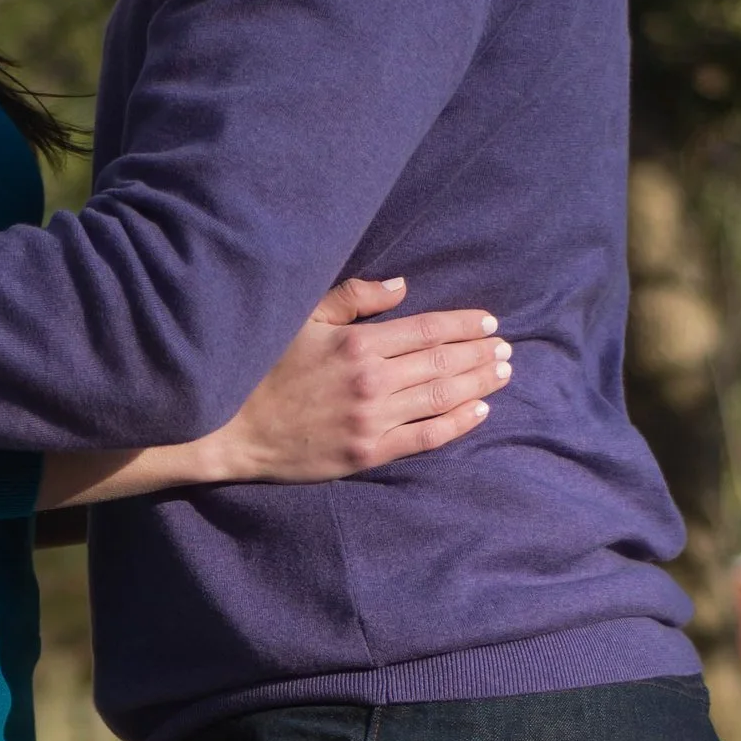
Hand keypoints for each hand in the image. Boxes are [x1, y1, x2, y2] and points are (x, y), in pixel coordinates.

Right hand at [202, 276, 509, 482]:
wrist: (234, 430)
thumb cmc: (265, 369)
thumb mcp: (302, 320)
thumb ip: (353, 298)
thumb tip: (402, 286)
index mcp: (357, 344)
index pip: (428, 329)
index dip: (465, 325)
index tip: (490, 322)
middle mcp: (372, 381)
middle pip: (442, 363)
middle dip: (480, 353)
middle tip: (506, 348)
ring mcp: (372, 420)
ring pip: (441, 397)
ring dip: (478, 384)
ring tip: (503, 373)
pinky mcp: (367, 454)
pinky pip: (425, 437)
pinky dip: (456, 424)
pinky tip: (479, 411)